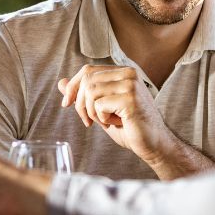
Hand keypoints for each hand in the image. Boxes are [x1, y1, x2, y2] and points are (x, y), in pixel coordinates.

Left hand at [58, 64, 172, 163]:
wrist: (153, 144)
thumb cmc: (129, 127)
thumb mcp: (101, 109)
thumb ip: (84, 94)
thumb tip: (61, 82)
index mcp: (123, 72)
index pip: (88, 70)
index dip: (73, 86)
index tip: (66, 103)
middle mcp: (129, 73)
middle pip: (87, 79)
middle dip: (80, 103)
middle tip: (89, 121)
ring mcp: (131, 85)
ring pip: (91, 92)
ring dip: (92, 112)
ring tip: (107, 121)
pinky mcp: (130, 99)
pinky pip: (100, 105)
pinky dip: (102, 118)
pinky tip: (117, 123)